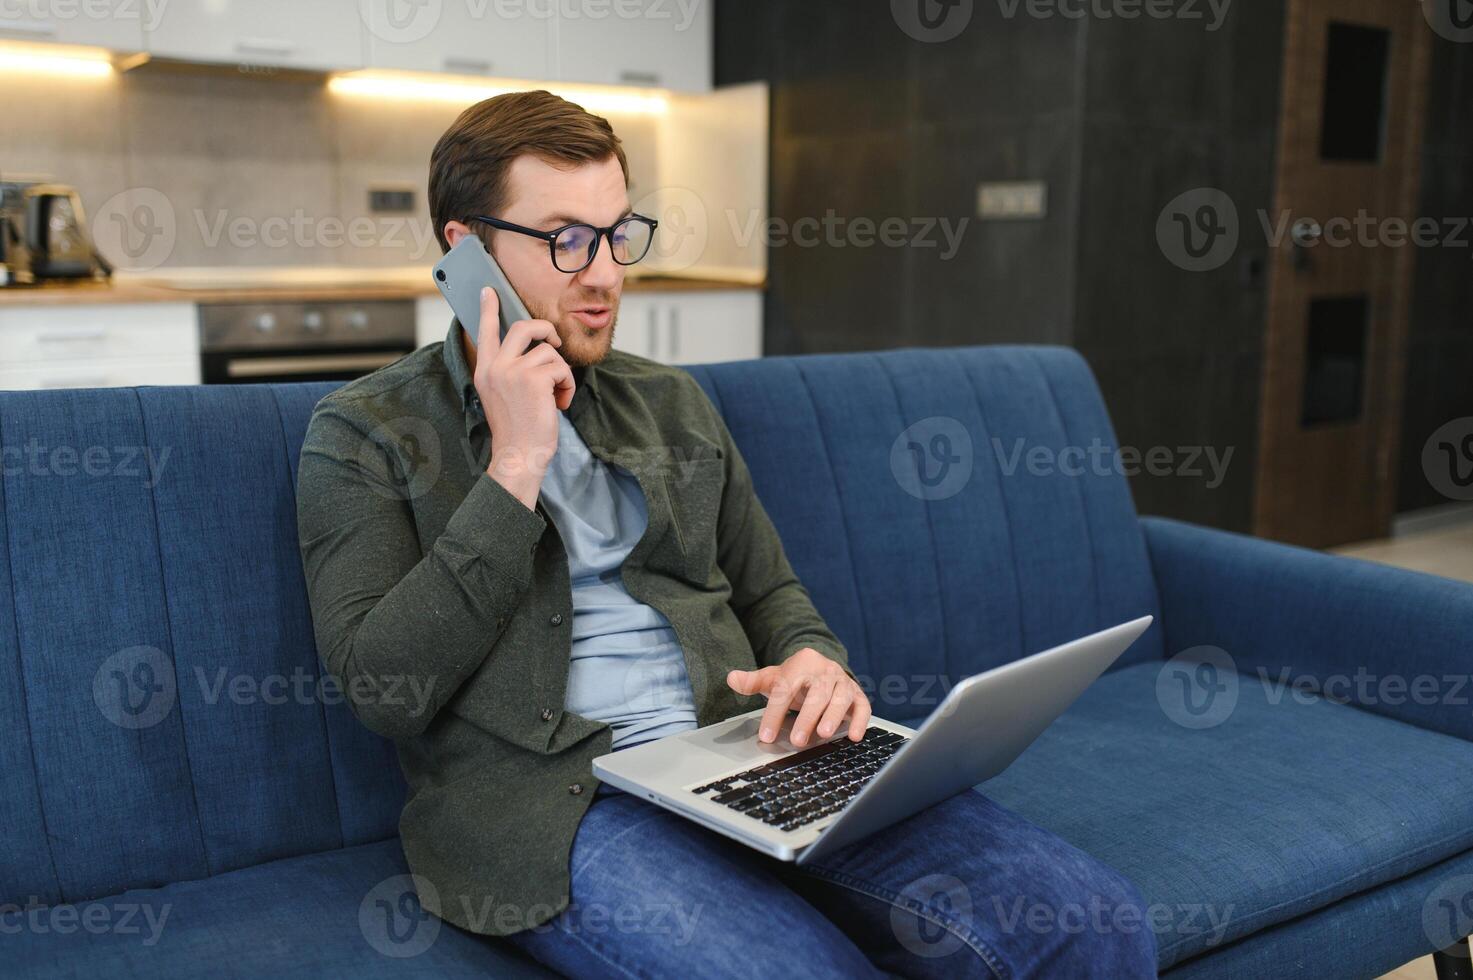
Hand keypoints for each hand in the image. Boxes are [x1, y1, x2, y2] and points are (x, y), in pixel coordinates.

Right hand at [474, 287, 574, 507]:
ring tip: (556, 395)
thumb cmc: (517, 429)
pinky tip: (560, 402)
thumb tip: (536, 349)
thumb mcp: (503, 395)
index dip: (489, 309)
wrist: (519, 455)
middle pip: (523, 327)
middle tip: (554, 343)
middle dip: (545, 330)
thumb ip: (510, 371)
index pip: (484, 332)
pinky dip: (567, 385)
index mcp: (485, 370)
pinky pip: (561, 368)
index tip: (489, 291)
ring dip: (561, 373)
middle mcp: (495, 367)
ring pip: (548, 352)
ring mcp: (513, 371)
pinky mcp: (534, 379)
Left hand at [726, 648, 871, 746]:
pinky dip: (861, 721)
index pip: (786, 688)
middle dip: (807, 717)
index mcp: (802, 663)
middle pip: (817, 693)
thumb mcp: (773, 678)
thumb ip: (752, 681)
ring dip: (833, 717)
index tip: (766, 736)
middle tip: (797, 740)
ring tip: (823, 735)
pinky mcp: (858, 695)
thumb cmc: (795, 679)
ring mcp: (843, 682)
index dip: (775, 712)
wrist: (822, 668)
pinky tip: (854, 737)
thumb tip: (731, 678)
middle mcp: (825, 670)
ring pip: (841, 698)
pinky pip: (863, 707)